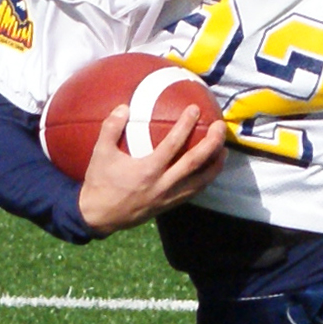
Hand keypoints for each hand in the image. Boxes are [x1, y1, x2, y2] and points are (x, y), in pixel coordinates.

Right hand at [76, 104, 227, 236]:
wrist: (98, 217)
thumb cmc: (99, 183)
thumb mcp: (100, 153)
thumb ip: (111, 128)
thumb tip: (123, 106)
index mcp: (148, 170)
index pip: (173, 144)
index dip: (186, 125)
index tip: (195, 110)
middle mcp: (162, 184)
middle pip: (195, 162)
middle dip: (211, 143)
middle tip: (220, 127)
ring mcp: (168, 198)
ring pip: (200, 181)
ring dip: (215, 165)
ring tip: (224, 150)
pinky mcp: (168, 206)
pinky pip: (193, 193)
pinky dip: (204, 181)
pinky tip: (209, 171)